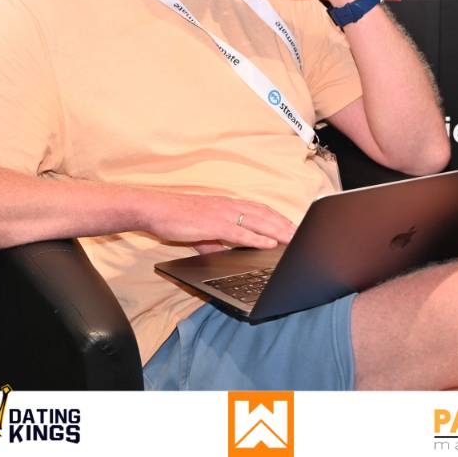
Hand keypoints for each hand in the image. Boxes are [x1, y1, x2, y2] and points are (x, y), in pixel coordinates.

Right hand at [140, 190, 296, 253]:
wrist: (155, 210)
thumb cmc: (175, 218)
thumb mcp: (199, 231)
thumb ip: (213, 241)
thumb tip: (221, 251)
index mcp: (226, 205)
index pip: (259, 210)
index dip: (278, 217)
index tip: (292, 226)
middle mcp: (228, 206)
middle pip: (264, 214)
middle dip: (285, 225)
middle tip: (302, 235)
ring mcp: (222, 214)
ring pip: (257, 221)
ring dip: (278, 231)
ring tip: (293, 239)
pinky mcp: (213, 224)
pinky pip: (240, 232)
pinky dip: (257, 238)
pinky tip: (269, 243)